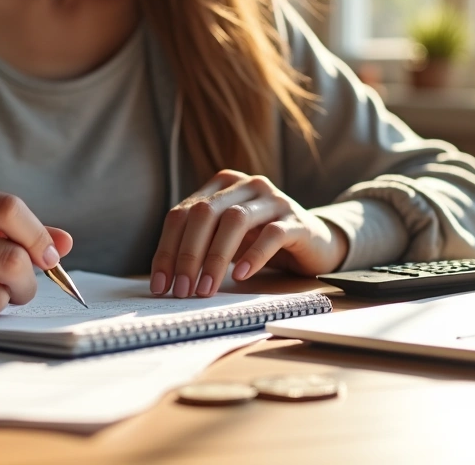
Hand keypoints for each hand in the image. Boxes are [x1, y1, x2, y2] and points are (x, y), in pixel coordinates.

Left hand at [150, 170, 347, 297]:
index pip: (182, 213)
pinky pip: (272, 235)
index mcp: (222, 184)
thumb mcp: (226, 238)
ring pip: (235, 221)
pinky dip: (253, 256)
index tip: (159, 285)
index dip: (167, 249)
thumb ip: (199, 245)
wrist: (315, 242)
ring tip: (205, 289)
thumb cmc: (261, 241)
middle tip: (181, 290)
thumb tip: (165, 280)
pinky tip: (241, 276)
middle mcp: (246, 185)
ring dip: (215, 258)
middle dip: (187, 255)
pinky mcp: (296, 220)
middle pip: (205, 214)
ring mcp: (273, 199)